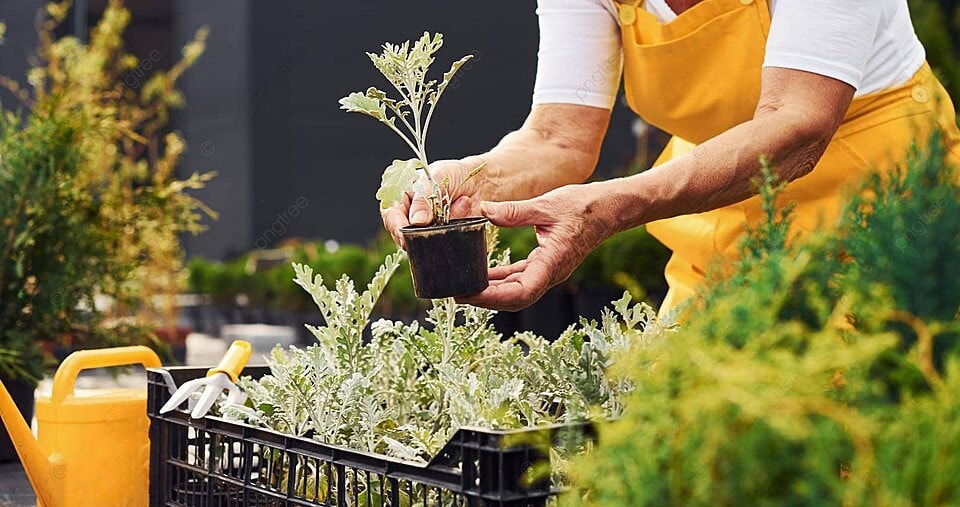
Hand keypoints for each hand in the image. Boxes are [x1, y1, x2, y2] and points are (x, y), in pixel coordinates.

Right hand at [381, 155, 488, 247]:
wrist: (481, 181)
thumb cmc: (453, 173)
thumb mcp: (437, 177)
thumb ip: (424, 198)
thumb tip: (416, 222)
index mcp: (402, 197)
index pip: (391, 215)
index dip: (395, 226)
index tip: (404, 235)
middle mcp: (412, 216)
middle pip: (404, 234)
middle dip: (422, 229)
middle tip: (440, 220)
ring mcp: (427, 229)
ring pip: (426, 240)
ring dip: (445, 224)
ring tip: (462, 202)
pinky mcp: (442, 237)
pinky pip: (445, 241)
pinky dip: (457, 227)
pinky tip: (465, 207)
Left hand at [457, 184, 616, 311]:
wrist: (609, 208)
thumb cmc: (584, 206)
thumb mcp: (547, 205)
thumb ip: (514, 211)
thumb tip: (484, 210)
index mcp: (552, 264)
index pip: (520, 293)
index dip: (493, 298)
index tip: (469, 293)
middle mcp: (549, 273)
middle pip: (513, 298)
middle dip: (485, 299)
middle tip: (456, 292)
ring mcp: (547, 271)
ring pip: (515, 291)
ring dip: (490, 291)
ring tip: (462, 285)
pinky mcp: (545, 264)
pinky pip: (518, 277)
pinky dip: (499, 278)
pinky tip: (482, 273)